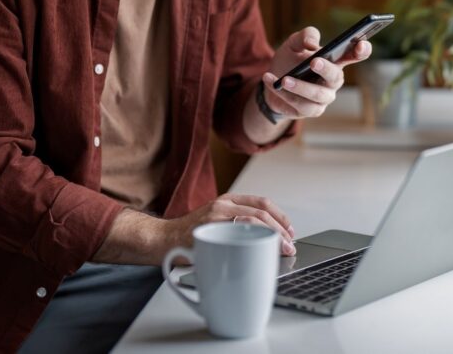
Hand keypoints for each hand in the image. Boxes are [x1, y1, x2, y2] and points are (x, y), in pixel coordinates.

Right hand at [175, 194, 296, 255]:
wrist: (162, 239)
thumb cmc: (190, 236)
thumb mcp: (216, 223)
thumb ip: (236, 225)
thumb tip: (266, 240)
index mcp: (227, 200)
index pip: (262, 202)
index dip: (280, 216)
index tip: (290, 231)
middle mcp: (223, 204)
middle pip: (262, 212)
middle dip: (280, 230)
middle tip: (289, 245)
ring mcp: (216, 215)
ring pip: (254, 221)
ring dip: (272, 236)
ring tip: (281, 250)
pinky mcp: (209, 229)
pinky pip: (238, 234)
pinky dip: (254, 243)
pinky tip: (262, 252)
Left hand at [262, 27, 371, 119]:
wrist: (272, 82)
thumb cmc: (289, 60)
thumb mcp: (293, 43)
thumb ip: (305, 36)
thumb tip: (313, 44)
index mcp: (335, 61)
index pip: (354, 55)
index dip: (362, 51)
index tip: (361, 44)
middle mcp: (333, 81)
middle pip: (336, 77)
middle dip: (326, 70)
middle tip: (314, 61)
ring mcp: (323, 98)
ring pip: (317, 95)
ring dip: (300, 87)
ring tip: (284, 79)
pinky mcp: (310, 111)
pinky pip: (300, 105)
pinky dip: (283, 93)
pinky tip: (271, 81)